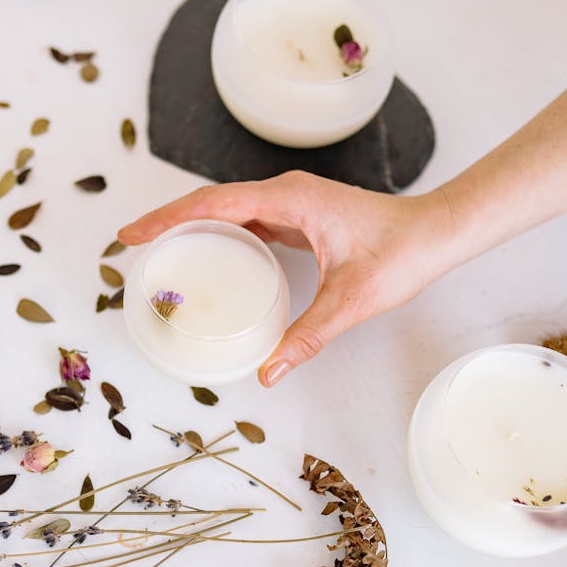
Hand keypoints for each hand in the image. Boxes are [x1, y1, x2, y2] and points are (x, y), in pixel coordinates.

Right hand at [119, 86, 566, 387]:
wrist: (436, 232)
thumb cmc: (402, 253)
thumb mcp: (351, 301)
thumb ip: (307, 338)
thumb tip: (268, 374)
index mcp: (289, 199)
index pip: (214, 204)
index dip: (168, 218)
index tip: (132, 234)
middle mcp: (285, 193)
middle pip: (210, 202)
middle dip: (168, 222)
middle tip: (130, 248)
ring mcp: (290, 202)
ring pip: (227, 209)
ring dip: (191, 227)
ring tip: (159, 254)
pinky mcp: (298, 215)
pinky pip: (247, 221)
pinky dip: (220, 236)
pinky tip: (209, 260)